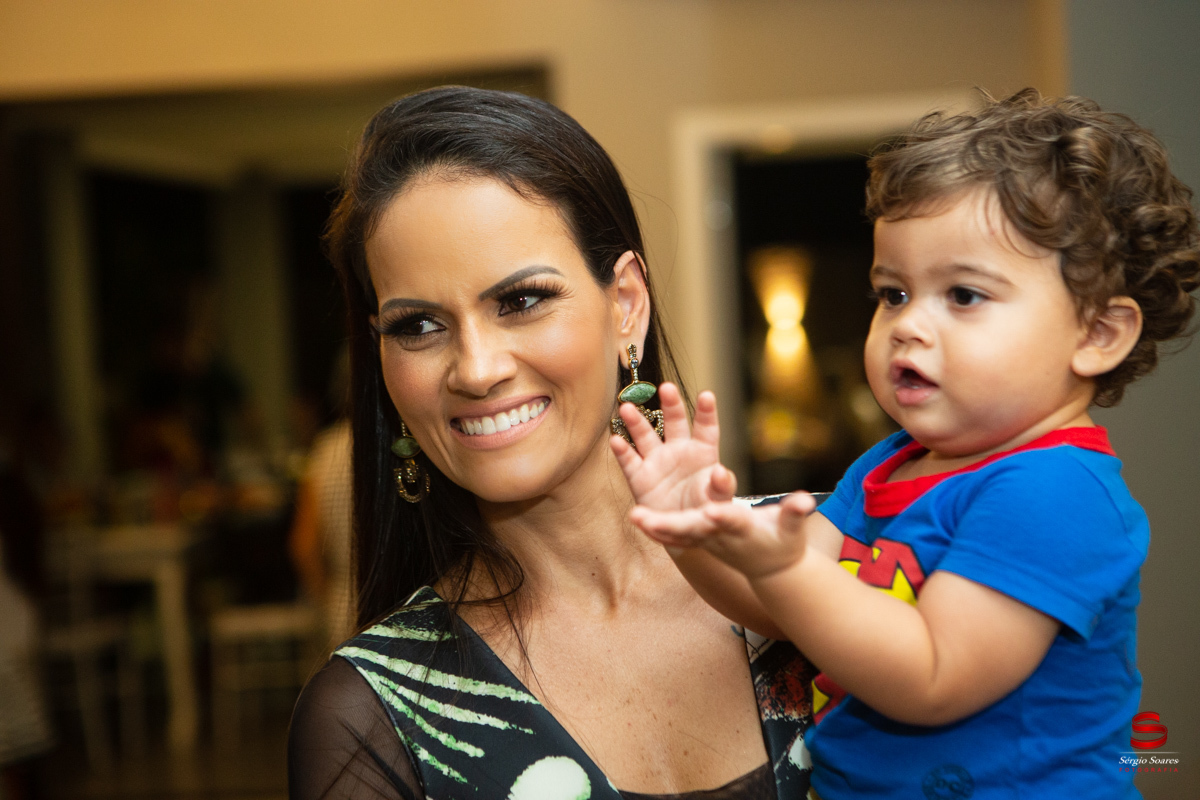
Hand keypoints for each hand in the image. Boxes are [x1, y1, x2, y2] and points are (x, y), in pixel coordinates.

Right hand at [609, 384, 735, 514]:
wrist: (683, 531)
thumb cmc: (705, 510)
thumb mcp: (718, 500)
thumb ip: (721, 486)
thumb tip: (722, 472)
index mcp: (702, 453)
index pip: (706, 429)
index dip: (706, 413)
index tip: (707, 396)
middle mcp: (678, 451)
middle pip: (674, 422)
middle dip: (671, 405)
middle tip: (666, 388)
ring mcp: (657, 462)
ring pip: (645, 436)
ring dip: (636, 422)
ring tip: (626, 407)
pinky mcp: (640, 477)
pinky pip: (629, 461)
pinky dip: (622, 451)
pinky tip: (615, 439)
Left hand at [632, 491, 816, 578]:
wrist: (771, 570)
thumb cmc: (784, 542)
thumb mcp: (793, 528)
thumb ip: (794, 514)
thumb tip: (807, 501)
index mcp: (743, 529)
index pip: (732, 521)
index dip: (723, 516)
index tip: (712, 509)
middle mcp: (720, 537)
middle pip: (694, 531)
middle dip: (672, 525)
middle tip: (649, 518)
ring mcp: (707, 542)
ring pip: (678, 535)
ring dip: (656, 527)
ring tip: (635, 517)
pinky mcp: (698, 542)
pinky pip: (673, 538)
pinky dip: (655, 530)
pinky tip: (637, 520)